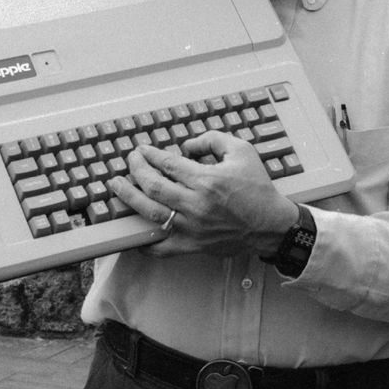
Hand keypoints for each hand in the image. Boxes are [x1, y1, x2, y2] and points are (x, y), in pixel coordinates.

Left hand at [107, 131, 298, 257]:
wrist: (271, 225)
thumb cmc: (258, 188)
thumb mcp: (241, 151)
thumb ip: (212, 140)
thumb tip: (186, 145)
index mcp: (207, 180)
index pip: (167, 163)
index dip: (150, 154)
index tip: (141, 150)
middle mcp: (196, 204)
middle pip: (153, 185)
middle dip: (135, 170)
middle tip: (129, 162)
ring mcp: (192, 228)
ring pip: (151, 213)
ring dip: (129, 198)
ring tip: (117, 187)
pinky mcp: (193, 246)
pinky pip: (161, 248)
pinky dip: (144, 242)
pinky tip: (132, 232)